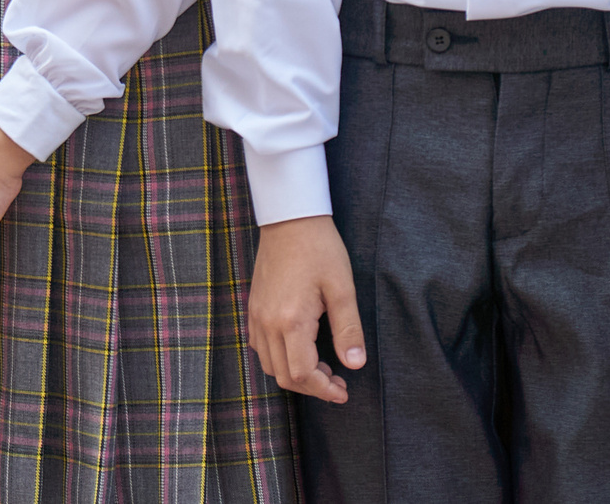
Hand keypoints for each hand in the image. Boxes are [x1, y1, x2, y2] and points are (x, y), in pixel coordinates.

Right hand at [248, 214, 365, 402]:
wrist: (290, 218)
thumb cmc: (319, 248)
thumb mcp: (342, 287)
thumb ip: (348, 329)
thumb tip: (355, 364)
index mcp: (290, 320)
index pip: (302, 374)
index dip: (323, 390)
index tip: (343, 391)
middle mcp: (267, 322)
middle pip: (283, 375)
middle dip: (312, 387)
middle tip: (338, 382)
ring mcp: (257, 315)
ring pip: (269, 364)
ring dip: (295, 374)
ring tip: (322, 366)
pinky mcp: (254, 307)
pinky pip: (260, 346)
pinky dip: (279, 358)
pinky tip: (300, 348)